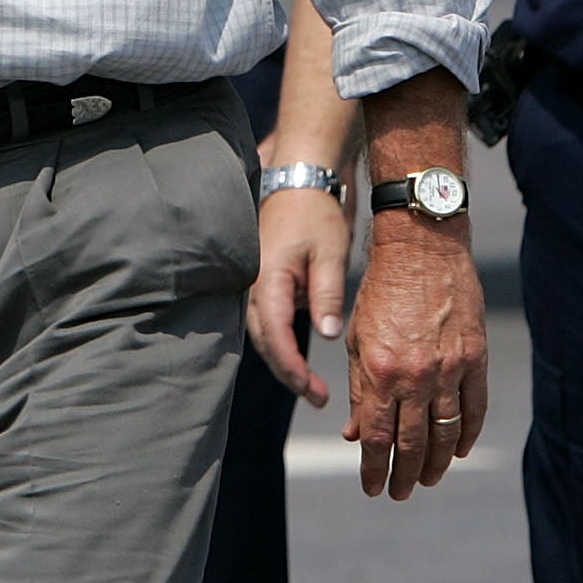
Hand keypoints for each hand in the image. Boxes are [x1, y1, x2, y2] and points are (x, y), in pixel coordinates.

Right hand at [245, 185, 351, 406]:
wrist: (298, 184)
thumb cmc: (314, 215)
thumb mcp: (329, 254)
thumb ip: (326, 296)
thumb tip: (327, 335)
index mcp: (267, 280)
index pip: (275, 337)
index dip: (292, 369)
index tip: (313, 391)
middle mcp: (252, 287)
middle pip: (265, 343)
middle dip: (289, 375)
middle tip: (317, 398)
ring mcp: (253, 286)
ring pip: (262, 336)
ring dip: (283, 363)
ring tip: (311, 387)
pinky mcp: (260, 285)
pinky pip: (264, 323)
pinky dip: (279, 344)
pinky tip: (297, 357)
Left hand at [343, 215, 485, 499]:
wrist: (422, 249)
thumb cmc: (381, 291)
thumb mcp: (357, 340)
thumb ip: (360, 391)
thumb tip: (356, 436)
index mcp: (380, 371)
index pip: (377, 438)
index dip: (374, 469)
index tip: (372, 488)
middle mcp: (416, 375)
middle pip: (412, 443)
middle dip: (404, 475)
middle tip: (399, 492)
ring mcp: (450, 368)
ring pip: (446, 434)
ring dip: (436, 463)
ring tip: (427, 479)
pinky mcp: (476, 358)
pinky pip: (475, 409)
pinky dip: (468, 435)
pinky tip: (460, 450)